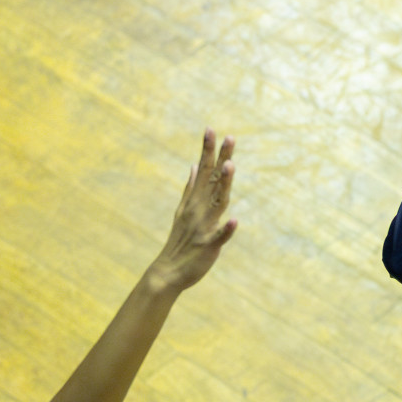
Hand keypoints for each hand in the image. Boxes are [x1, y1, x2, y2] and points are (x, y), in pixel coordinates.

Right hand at [148, 129, 237, 293]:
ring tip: (230, 166)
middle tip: (230, 137)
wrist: (168, 272)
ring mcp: (203, 226)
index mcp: (195, 201)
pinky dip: (226, 228)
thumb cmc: (180, 240)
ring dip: (223, 184)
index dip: (208, 150)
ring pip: (217, 202)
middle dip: (220, 158)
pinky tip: (234, 220)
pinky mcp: (208, 245)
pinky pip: (219, 236)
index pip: (203, 170)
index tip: (211, 129)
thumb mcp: (183, 210)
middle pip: (212, 180)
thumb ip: (191, 188)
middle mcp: (198, 209)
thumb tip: (196, 166)